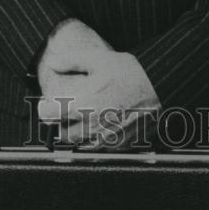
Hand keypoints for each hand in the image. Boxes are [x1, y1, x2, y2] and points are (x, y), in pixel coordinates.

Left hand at [37, 20, 159, 147]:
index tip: (47, 104)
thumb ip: (72, 61)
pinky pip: (99, 150)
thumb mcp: (101, 59)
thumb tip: (52, 63)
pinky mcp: (120, 146)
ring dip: (78, 134)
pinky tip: (102, 126)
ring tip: (85, 119)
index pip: (50, 115)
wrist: (162, 88)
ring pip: (81, 145)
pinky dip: (95, 141)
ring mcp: (107, 139)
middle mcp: (94, 126)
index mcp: (85, 105)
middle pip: (64, 134)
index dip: (45, 109)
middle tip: (67, 112)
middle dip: (62, 124)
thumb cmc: (132, 73)